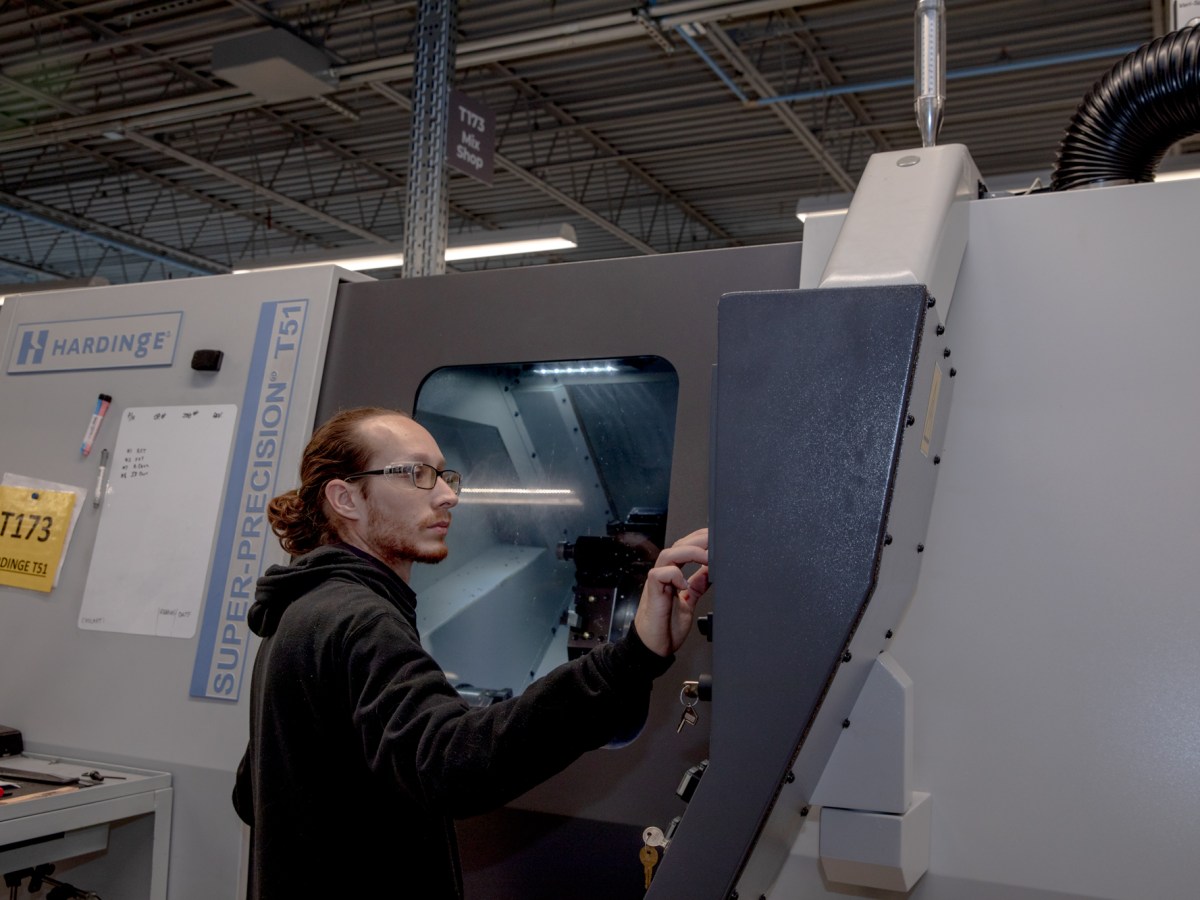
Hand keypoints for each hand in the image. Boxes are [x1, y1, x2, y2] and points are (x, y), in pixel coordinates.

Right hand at [633, 528, 709, 656]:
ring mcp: (657, 583)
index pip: (684, 547)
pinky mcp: (652, 592)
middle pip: (677, 545)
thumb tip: (710, 571)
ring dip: (689, 552)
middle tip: (715, 541)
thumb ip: (697, 585)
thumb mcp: (689, 601)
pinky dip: (674, 574)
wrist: (655, 648)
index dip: (698, 539)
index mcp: (672, 575)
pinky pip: (659, 574)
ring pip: (669, 554)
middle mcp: (664, 575)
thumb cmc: (667, 627)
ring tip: (706, 558)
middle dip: (697, 540)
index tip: (715, 538)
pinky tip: (685, 584)